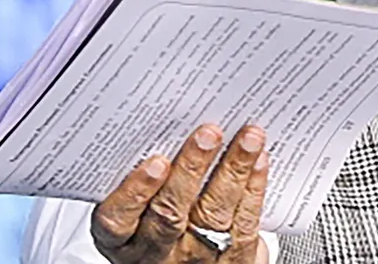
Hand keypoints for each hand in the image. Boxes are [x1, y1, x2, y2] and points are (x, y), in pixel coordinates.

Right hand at [90, 124, 270, 263]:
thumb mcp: (139, 214)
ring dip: (233, 170)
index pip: (118, 219)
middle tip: (208, 134)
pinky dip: (254, 187)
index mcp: (124, 239)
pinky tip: (259, 160)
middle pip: (169, 214)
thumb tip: (174, 125)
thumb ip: (149, 181)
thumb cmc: (161, 229)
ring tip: (247, 138)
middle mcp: (156, 253)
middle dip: (191, 170)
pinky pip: (245, 223)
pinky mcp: (234, 259)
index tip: (156, 162)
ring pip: (213, 215)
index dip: (135, 191)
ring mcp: (196, 258)